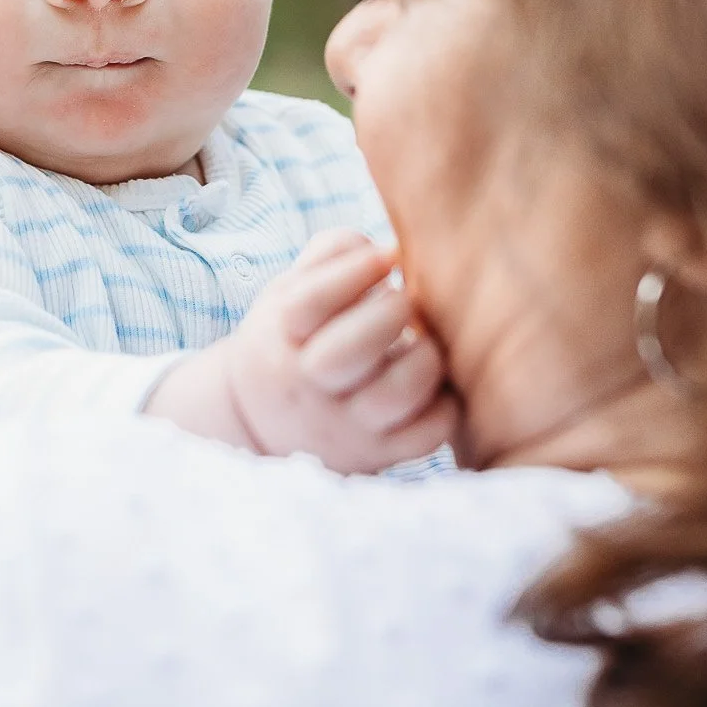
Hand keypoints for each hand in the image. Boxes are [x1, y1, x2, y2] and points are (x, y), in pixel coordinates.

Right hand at [146, 231, 456, 472]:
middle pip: (347, 352)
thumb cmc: (294, 337)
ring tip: (423, 343)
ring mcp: (345, 426)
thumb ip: (332, 253)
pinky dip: (444, 405)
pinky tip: (435, 383)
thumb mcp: (289, 289)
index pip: (311, 302)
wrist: (262, 423)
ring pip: (395, 395)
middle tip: (403, 301)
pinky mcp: (378, 455)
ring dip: (424, 359)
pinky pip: (426, 436)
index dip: (356, 269)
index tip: (385, 257)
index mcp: (282, 336)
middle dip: (389, 314)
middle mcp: (309, 384)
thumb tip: (389, 250)